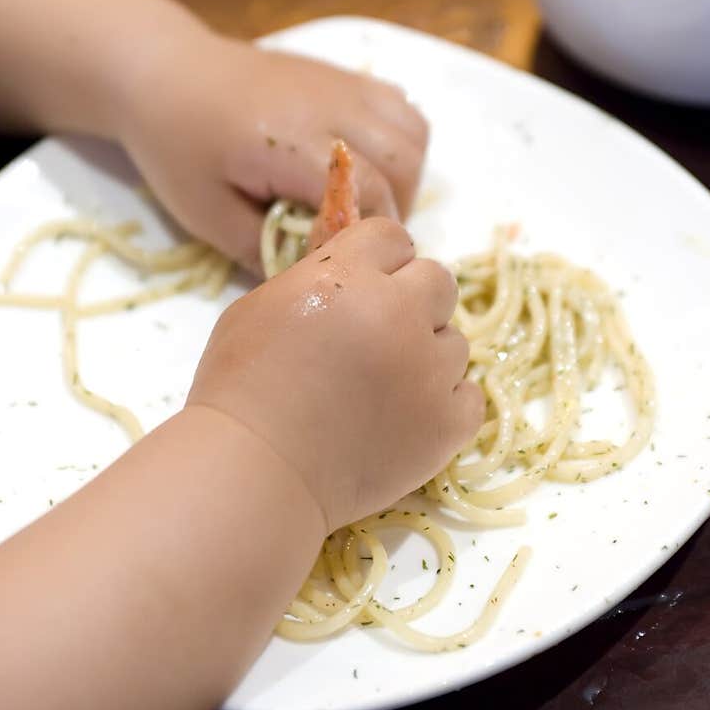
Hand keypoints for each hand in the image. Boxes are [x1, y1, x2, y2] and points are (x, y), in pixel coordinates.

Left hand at [120, 31, 427, 273]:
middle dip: (395, 208)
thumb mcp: (205, 213)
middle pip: (403, 161)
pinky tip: (368, 165)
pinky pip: (400, 108)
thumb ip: (260, 249)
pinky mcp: (344, 76)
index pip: (368, 190)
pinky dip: (401, 142)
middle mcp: (328, 105)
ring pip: (412, 132)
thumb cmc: (176, 145)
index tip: (349, 255)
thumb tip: (309, 278)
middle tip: (357, 233)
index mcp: (289, 142)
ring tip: (368, 202)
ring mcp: (341, 85)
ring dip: (404, 176)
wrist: (166, 72)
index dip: (370, 232)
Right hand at [187, 218, 483, 533]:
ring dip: (426, 355)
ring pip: (455, 341)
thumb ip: (314, 278)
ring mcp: (429, 371)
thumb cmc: (240, 389)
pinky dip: (444, 403)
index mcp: (348, 277)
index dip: (379, 258)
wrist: (255, 472)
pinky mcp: (447, 424)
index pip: (393, 236)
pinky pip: (470, 396)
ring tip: (383, 387)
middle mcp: (398, 314)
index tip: (366, 282)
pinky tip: (408, 415)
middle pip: (439, 280)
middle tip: (379, 334)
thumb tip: (352, 274)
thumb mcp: (260, 307)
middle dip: (411, 299)